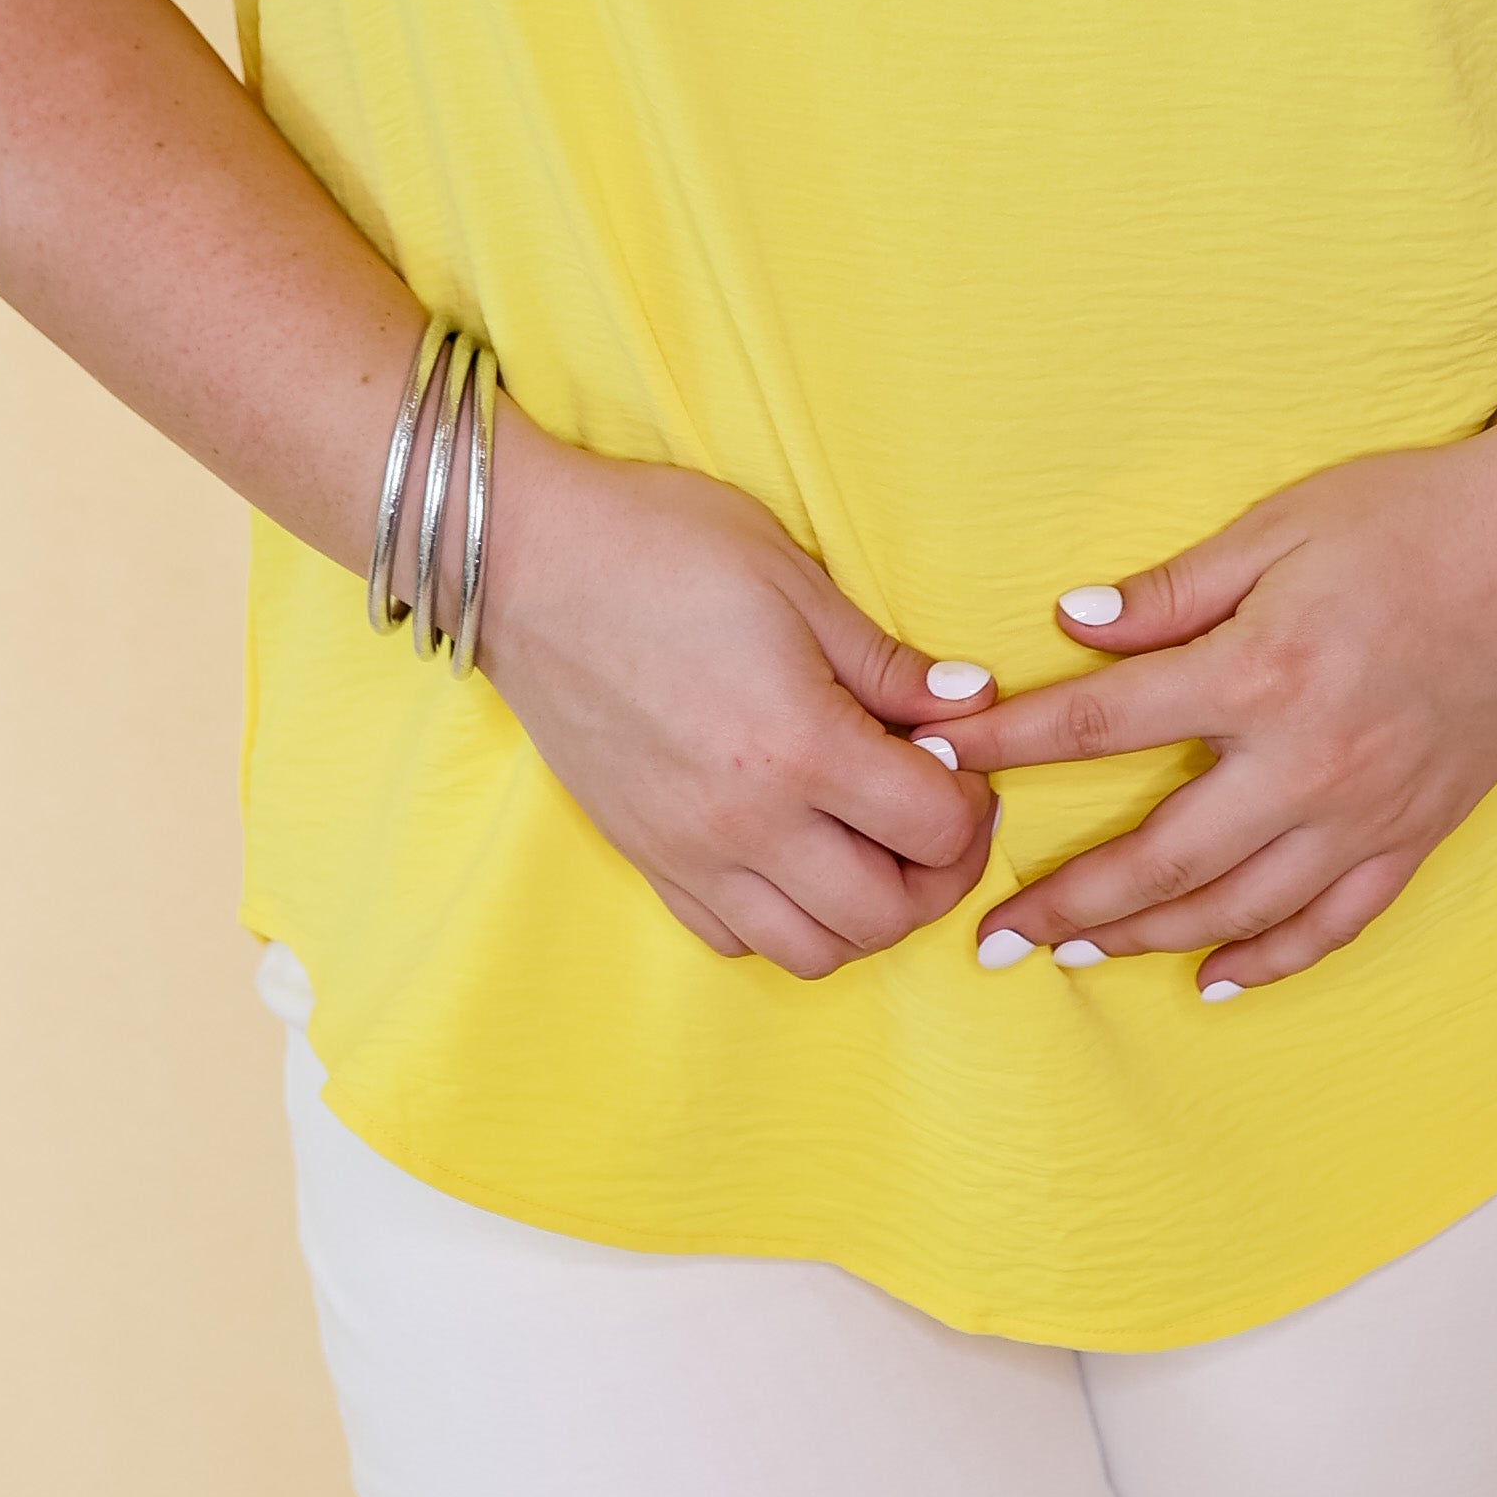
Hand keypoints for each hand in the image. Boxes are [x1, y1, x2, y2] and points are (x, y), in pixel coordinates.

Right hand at [475, 429, 997, 977]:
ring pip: (813, 951)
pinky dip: (784, 920)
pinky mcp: (643, 857)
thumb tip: (970, 706)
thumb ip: (887, 662)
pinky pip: (733, 938)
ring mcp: (688, 851)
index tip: (959, 759)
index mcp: (799, 744)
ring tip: (872, 846)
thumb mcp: (794, 578)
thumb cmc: (660, 545)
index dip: (971, 800)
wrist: (524, 560)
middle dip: (938, 874)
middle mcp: (745, 821)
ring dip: (866, 914)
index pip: (934, 829)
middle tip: (936, 813)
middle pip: (886, 914)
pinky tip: (795, 855)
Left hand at [920, 432, 1496, 996]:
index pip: (1101, 724)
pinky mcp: (1418, 832)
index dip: (1010, 748)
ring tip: (1072, 956)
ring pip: (1236, 908)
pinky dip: (1269, 959)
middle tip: (987, 934)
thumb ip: (1172, 591)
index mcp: (1260, 673)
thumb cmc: (1413, 516)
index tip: (940, 766)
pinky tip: (1214, 980)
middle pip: (1157, 857)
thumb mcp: (1278, 526)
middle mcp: (1308, 764)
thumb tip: (1070, 623)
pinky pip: (1332, 923)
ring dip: (1145, 941)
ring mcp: (1367, 811)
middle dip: (1062, 900)